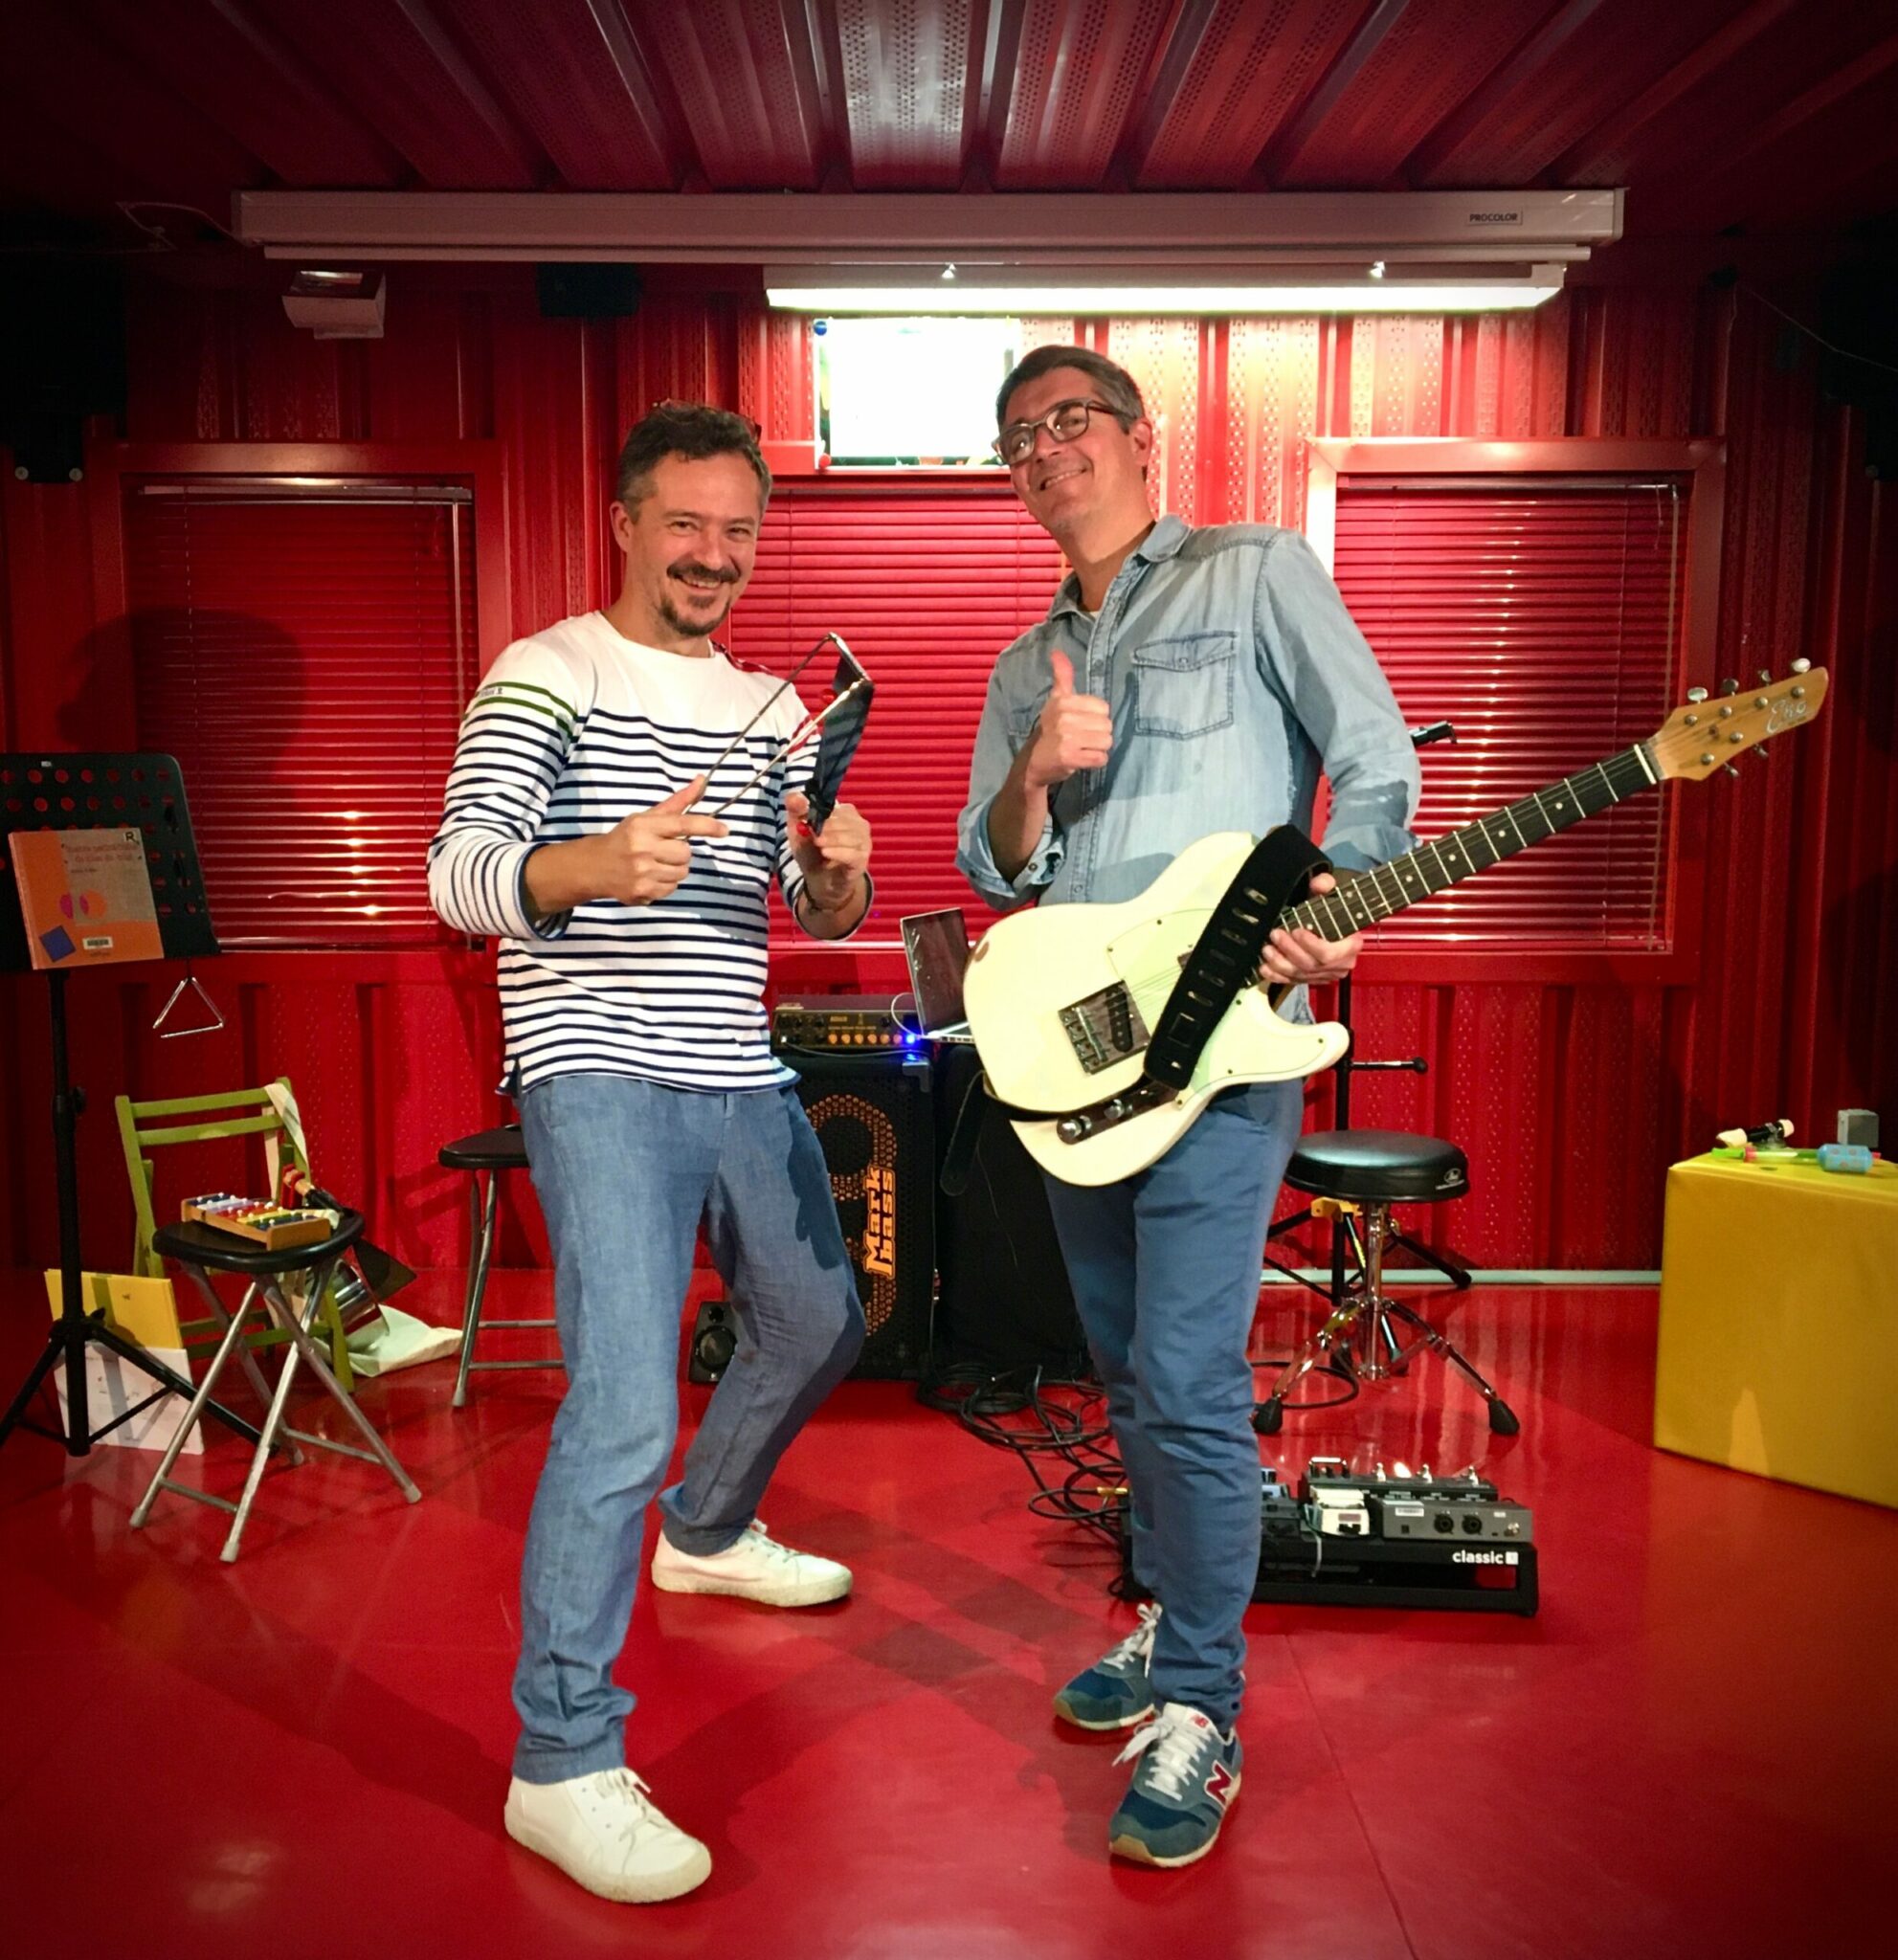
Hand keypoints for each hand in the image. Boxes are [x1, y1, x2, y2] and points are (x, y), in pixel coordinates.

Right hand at [593, 776, 727, 904]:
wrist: (595, 866)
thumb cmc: (626, 838)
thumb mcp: (647, 817)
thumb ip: (677, 803)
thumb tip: (702, 781)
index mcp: (644, 826)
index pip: (682, 824)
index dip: (706, 826)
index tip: (724, 830)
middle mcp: (643, 849)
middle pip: (686, 853)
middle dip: (680, 852)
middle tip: (663, 850)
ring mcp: (642, 872)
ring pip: (682, 872)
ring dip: (675, 869)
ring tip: (655, 864)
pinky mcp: (643, 892)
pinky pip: (672, 889)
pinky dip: (666, 883)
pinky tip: (650, 876)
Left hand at [788, 791, 869, 914]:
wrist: (820, 882)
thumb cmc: (812, 852)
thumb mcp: (798, 831)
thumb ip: (795, 811)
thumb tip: (794, 797)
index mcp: (844, 812)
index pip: (833, 806)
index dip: (818, 812)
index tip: (804, 821)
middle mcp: (858, 824)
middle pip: (845, 819)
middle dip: (826, 826)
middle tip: (811, 835)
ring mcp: (863, 842)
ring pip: (852, 835)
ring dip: (833, 839)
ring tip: (817, 844)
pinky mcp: (862, 860)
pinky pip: (854, 853)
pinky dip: (839, 852)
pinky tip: (826, 853)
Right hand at [1024, 650, 1111, 788]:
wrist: (1033, 762)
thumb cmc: (1050, 729)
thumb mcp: (1055, 700)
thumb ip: (1062, 676)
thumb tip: (1057, 651)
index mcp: (1064, 701)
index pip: (1103, 707)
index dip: (1096, 718)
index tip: (1080, 723)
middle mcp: (1064, 717)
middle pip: (1107, 725)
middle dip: (1098, 735)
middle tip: (1081, 738)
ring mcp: (1067, 738)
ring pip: (1106, 742)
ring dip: (1097, 749)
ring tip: (1082, 748)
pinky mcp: (1070, 758)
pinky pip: (1100, 759)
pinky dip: (1095, 762)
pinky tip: (1082, 759)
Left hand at [1258, 872, 1362, 986]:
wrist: (1335, 925)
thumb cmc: (1333, 912)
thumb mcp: (1332, 895)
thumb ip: (1327, 886)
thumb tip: (1319, 883)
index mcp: (1350, 945)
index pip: (1329, 954)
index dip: (1311, 945)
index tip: (1297, 930)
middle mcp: (1340, 964)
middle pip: (1311, 964)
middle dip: (1289, 950)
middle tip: (1275, 934)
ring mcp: (1325, 974)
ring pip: (1300, 974)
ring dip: (1279, 962)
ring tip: (1267, 948)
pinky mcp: (1311, 979)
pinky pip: (1292, 981)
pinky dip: (1276, 975)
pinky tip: (1265, 967)